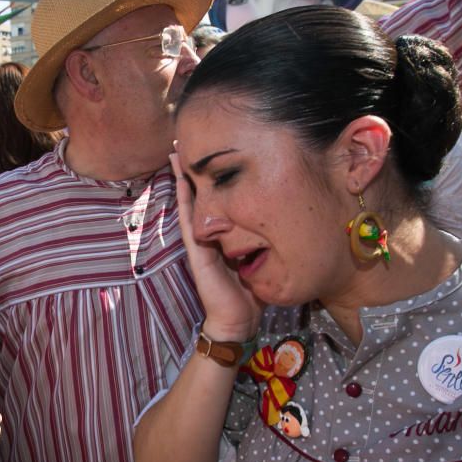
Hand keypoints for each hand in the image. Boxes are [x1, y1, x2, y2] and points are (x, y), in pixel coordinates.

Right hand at [170, 150, 263, 340]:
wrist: (237, 321)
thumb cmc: (249, 294)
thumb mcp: (260, 258)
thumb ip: (264, 240)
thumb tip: (285, 218)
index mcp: (222, 235)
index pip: (216, 201)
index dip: (211, 177)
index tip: (212, 150)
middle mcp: (208, 235)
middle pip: (200, 196)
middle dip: (193, 170)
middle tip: (186, 140)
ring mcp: (200, 243)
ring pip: (190, 204)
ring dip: (182, 179)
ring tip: (176, 152)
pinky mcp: (198, 252)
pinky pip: (190, 221)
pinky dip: (185, 200)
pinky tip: (182, 181)